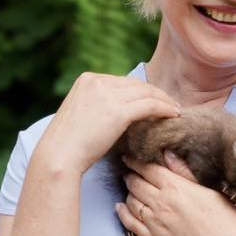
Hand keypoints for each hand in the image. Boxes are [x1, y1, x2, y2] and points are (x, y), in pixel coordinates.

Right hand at [38, 72, 179, 174]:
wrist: (60, 155)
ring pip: (146, 92)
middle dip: (155, 94)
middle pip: (136, 84)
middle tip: (170, 104)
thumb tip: (120, 110)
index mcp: (86, 79)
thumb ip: (98, 104)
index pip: (122, 82)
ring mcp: (107, 95)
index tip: (153, 99)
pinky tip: (173, 116)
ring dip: (164, 101)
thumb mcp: (81, 113)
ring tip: (175, 110)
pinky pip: (150, 105)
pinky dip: (164, 109)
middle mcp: (97, 82)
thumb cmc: (69, 143)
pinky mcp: (118, 111)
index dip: (140, 91)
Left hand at [117, 151, 235, 235]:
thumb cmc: (226, 220)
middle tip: (128, 171)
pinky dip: (122, 213)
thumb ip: (185, 172)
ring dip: (128, 192)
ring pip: (131, 202)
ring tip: (129, 187)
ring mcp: (155, 223)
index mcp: (176, 187)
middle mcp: (161, 204)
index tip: (129, 158)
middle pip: (136, 183)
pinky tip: (120, 207)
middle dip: (130, 175)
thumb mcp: (210, 189)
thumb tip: (167, 155)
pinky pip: (130, 224)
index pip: (148, 169)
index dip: (135, 161)